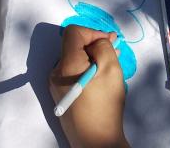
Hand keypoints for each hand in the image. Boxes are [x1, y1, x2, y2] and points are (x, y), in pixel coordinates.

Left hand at [50, 25, 129, 147]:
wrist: (95, 141)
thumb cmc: (105, 104)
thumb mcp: (111, 68)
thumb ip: (103, 46)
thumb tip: (98, 40)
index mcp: (66, 64)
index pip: (74, 32)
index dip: (93, 32)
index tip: (109, 42)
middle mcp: (56, 72)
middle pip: (73, 45)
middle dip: (94, 45)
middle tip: (113, 52)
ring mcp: (56, 85)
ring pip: (74, 58)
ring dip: (92, 57)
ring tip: (109, 67)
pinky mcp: (60, 94)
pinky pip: (73, 72)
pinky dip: (86, 69)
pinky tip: (100, 79)